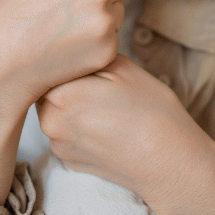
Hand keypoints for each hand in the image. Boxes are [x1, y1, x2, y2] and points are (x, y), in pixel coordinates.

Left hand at [35, 53, 214, 202]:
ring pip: (54, 111)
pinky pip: (64, 133)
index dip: (64, 58)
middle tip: (95, 80)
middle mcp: (51, 122)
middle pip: (45, 90)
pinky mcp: (68, 162)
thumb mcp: (121, 66)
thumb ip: (86, 55)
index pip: (46, 66)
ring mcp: (58, 146)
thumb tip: (69, 51)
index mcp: (60, 94)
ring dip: (69, 104)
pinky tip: (103, 125)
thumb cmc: (151, 111)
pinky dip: (77, 126)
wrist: (169, 162)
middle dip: (63, 81)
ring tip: (103, 105)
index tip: (81, 56)